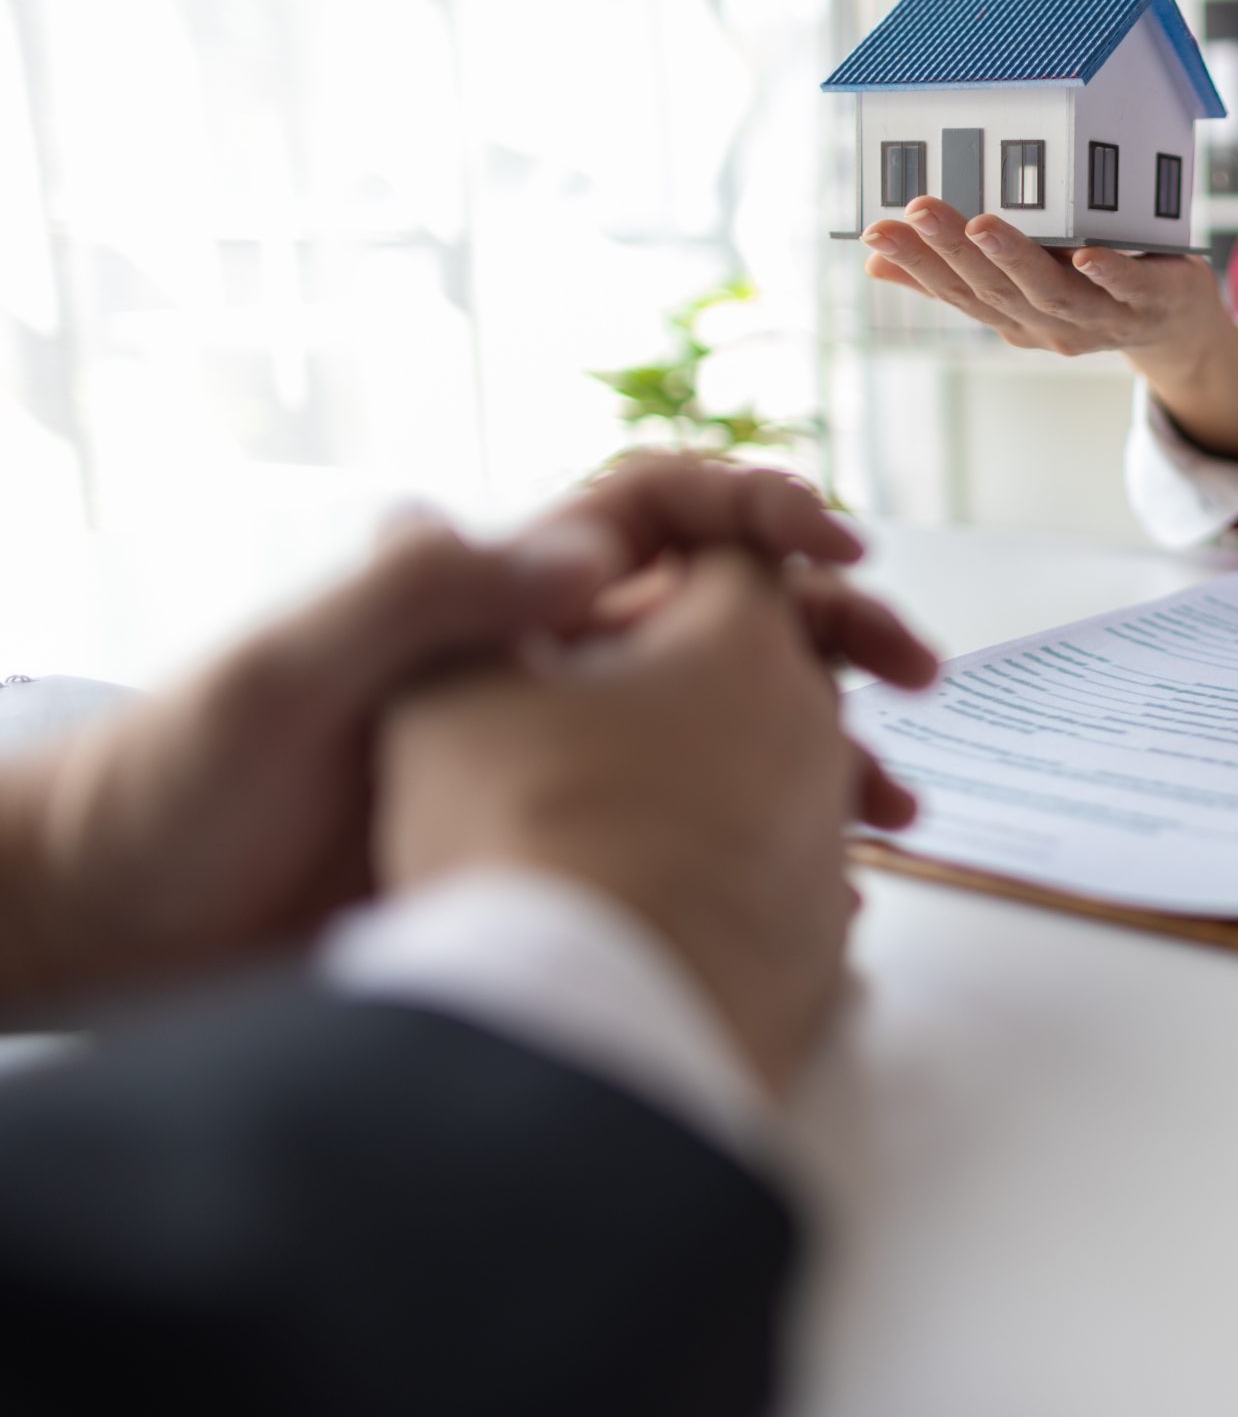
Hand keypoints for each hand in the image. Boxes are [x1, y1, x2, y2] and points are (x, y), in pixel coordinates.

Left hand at [0, 458, 934, 1004]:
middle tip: (914, 672)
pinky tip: (832, 884)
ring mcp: (562, 760)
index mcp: (492, 595)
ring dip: (831, 752)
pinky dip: (779, 845)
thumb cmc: (186, 778)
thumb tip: (591, 554)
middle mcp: (543, 663)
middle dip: (835, 629)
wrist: (126, 922)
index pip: (653, 512)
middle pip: (727, 617)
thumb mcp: (294, 668)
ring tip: (899, 808)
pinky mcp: (562, 849)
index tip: (834, 544)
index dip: (754, 511)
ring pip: (736, 732)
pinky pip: (704, 832)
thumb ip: (426, 592)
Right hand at [860, 197, 1237, 462]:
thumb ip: (955, 276)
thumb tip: (872, 264)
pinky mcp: (1149, 302)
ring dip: (1014, 259)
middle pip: (994, 290)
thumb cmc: (1091, 293)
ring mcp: (1101, 319)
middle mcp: (1050, 325)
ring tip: (980, 224)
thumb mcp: (1018, 288)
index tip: (877, 230)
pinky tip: (1087, 252)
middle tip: (914, 211)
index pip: (955, 292)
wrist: (1177, 328)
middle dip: (951, 251)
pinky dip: (1107, 274)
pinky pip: (1125, 289)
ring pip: (1050, 292)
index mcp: (1014, 319)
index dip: (915, 265)